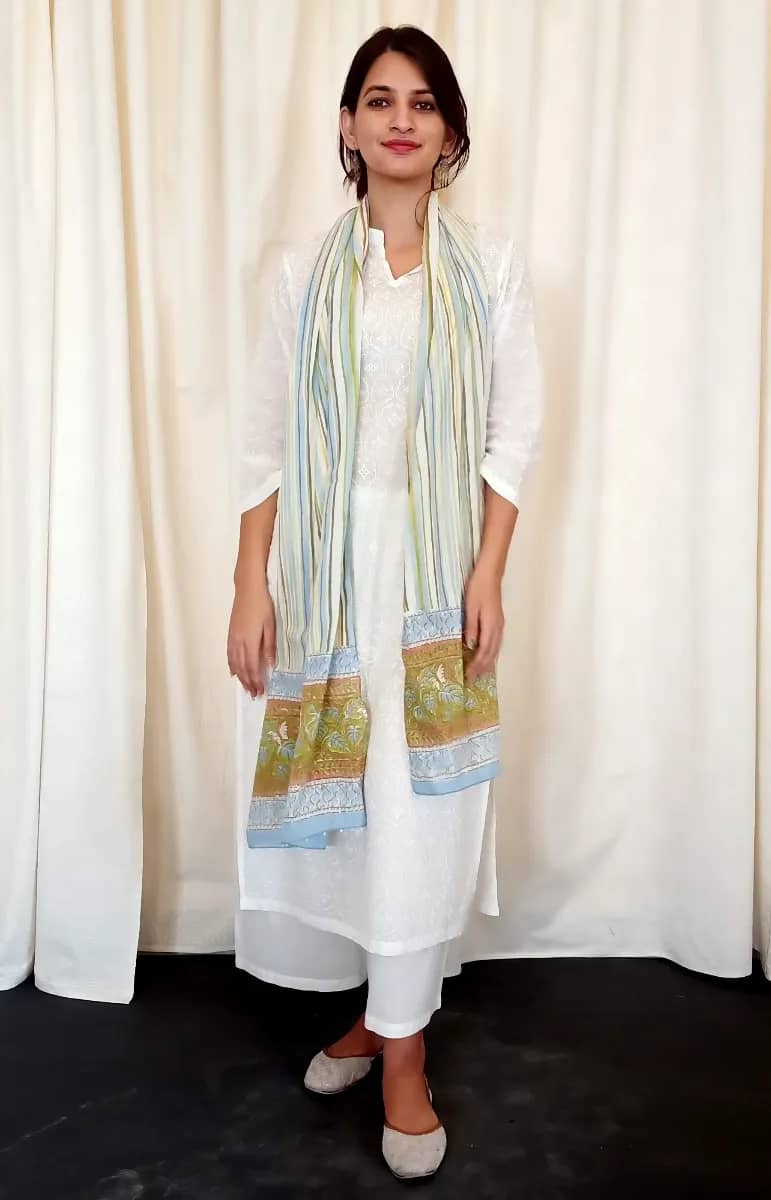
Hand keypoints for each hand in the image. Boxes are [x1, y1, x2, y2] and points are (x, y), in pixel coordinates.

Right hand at [227, 579, 275, 697]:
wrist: (248, 589)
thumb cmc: (263, 605)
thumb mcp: (271, 625)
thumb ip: (269, 646)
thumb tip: (270, 665)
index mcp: (250, 641)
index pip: (252, 666)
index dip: (256, 680)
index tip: (260, 691)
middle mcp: (239, 642)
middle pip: (242, 668)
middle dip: (248, 682)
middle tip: (254, 694)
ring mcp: (233, 638)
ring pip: (234, 663)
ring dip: (240, 677)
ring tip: (246, 688)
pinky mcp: (230, 634)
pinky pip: (229, 654)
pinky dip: (232, 666)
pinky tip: (234, 672)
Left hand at [463, 563, 503, 683]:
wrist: (490, 574)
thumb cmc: (478, 588)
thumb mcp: (470, 606)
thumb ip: (471, 626)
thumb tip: (470, 645)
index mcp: (490, 625)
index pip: (484, 650)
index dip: (477, 664)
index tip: (468, 675)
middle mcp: (497, 627)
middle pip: (491, 653)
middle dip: (482, 668)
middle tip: (472, 680)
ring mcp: (500, 624)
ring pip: (496, 649)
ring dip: (488, 663)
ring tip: (480, 674)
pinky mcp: (498, 621)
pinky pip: (496, 643)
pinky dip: (491, 653)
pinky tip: (487, 657)